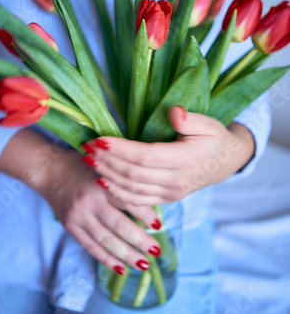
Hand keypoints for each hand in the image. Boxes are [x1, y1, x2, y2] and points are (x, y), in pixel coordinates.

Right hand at [38, 150, 162, 273]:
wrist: (50, 171)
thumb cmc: (83, 166)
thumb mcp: (105, 167)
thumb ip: (123, 181)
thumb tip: (151, 198)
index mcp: (102, 183)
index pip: (128, 202)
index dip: (145, 214)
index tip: (159, 225)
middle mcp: (90, 201)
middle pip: (119, 225)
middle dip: (140, 241)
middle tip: (156, 251)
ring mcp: (79, 216)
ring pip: (107, 240)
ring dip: (127, 255)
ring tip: (144, 264)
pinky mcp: (71, 227)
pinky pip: (91, 247)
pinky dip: (107, 259)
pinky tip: (121, 268)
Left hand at [82, 106, 255, 205]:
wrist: (227, 162)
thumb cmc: (214, 138)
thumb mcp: (209, 124)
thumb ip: (190, 119)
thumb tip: (174, 113)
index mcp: (184, 159)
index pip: (145, 156)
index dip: (120, 150)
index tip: (99, 139)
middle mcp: (176, 181)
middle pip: (133, 174)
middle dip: (107, 161)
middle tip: (86, 148)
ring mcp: (171, 193)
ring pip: (132, 189)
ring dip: (107, 175)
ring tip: (89, 161)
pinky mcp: (168, 198)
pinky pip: (138, 201)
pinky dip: (118, 194)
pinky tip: (103, 183)